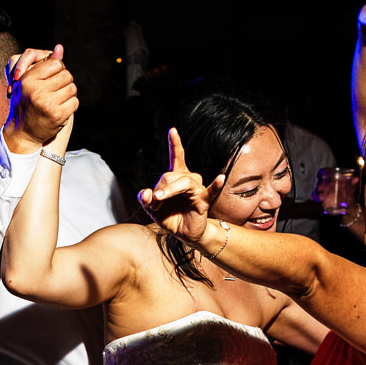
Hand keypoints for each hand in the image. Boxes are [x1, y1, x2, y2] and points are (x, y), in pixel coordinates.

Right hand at [7, 44, 76, 147]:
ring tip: (58, 99)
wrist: (22, 132)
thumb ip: (44, 65)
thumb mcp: (29, 82)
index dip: (58, 70)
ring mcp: (48, 104)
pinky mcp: (58, 115)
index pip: (56, 64)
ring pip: (72, 88)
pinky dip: (70, 105)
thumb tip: (60, 47)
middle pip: (66, 75)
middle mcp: (36, 91)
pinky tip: (61, 109)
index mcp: (28, 80)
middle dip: (64, 81)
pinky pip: (75, 101)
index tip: (52, 78)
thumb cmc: (26, 103)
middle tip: (56, 90)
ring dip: (68, 93)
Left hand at [137, 127, 217, 243]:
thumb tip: (146, 193)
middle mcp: (188, 179)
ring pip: (183, 181)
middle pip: (169, 175)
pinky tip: (220, 178)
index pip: (177, 157)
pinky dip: (215, 184)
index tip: (172, 130)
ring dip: (167, 192)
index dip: (175, 144)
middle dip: (158, 190)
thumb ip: (145, 199)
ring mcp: (198, 188)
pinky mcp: (204, 200)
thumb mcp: (152, 209)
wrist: (184, 234)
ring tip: (159, 201)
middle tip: (153, 204)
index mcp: (176, 177)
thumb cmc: (170, 217)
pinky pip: (210, 191)